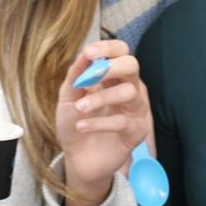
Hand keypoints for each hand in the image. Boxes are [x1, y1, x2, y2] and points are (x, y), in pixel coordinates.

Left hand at [57, 40, 150, 205]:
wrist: (76, 157)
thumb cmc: (74, 123)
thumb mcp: (68, 97)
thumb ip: (76, 75)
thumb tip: (84, 54)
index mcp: (112, 76)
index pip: (121, 51)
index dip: (108, 48)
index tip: (89, 53)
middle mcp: (127, 88)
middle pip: (132, 65)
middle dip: (112, 67)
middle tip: (90, 77)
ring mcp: (134, 109)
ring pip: (129, 92)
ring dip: (101, 98)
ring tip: (80, 109)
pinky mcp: (136, 131)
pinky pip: (124, 121)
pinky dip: (100, 122)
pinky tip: (82, 127)